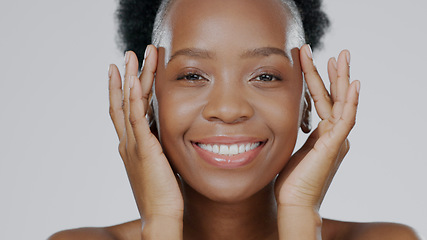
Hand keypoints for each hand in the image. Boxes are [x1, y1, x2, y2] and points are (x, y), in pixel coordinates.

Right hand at [108, 45, 183, 220]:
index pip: (125, 111)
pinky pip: (137, 119)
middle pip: (122, 102)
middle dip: (124, 77)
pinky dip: (134, 99)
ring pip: (127, 105)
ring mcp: (133, 144)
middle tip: (127, 55)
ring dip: (128, 79)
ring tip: (130, 57)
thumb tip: (164, 135)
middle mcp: (127, 141)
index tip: (125, 72)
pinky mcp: (144, 149)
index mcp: (131, 145)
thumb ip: (158, 146)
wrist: (160, 215)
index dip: (123, 90)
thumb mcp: (158, 164)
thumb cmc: (162, 194)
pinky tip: (134, 81)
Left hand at [275, 45, 359, 209]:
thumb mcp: (292, 148)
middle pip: (336, 97)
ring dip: (343, 79)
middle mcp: (333, 134)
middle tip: (339, 52)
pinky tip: (353, 85)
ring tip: (343, 56)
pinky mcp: (334, 146)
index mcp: (323, 133)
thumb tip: (286, 121)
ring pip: (343, 103)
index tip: (313, 61)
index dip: (318, 80)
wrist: (294, 202)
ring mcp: (336, 139)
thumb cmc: (291, 180)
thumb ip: (295, 133)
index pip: (322, 100)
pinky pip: (346, 120)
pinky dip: (351, 102)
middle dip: (336, 73)